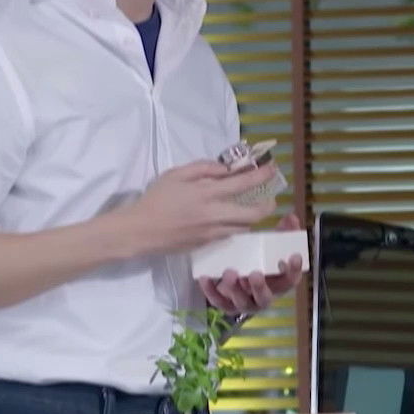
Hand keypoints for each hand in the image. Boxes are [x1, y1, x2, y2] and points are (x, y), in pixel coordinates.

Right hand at [125, 161, 276, 255]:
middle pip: (254, 214)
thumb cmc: (156, 199)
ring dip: (253, 216)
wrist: (141, 231)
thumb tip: (226, 169)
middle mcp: (215, 215)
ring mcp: (213, 232)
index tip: (273, 169)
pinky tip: (231, 218)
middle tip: (270, 196)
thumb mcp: (176, 174)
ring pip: (244, 227)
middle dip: (268, 204)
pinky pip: (230, 234)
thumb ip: (203, 168)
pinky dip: (236, 225)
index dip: (262, 176)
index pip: (243, 184)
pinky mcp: (208, 244)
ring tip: (253, 206)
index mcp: (206, 194)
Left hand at [199, 212, 305, 316]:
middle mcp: (262, 297)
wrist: (237, 274)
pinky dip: (211, 290)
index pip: (290, 280)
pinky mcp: (226, 304)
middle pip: (265, 297)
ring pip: (241, 302)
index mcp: (277, 283)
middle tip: (255, 274)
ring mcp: (244, 303)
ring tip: (229, 273)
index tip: (294, 256)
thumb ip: (282, 232)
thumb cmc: (258, 258)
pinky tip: (205, 278)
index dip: (294, 270)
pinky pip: (218, 301)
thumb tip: (291, 217)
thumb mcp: (270, 245)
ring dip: (235, 289)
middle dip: (259, 287)